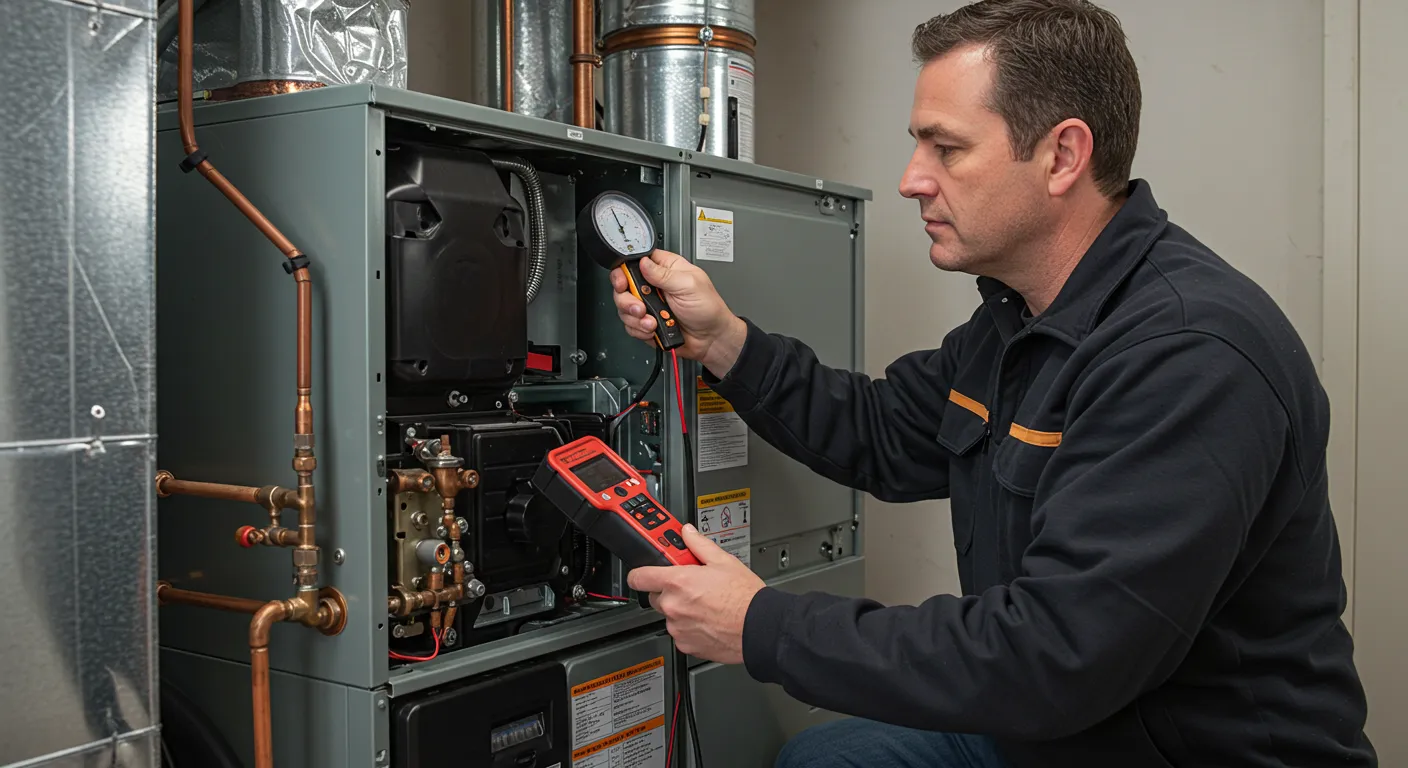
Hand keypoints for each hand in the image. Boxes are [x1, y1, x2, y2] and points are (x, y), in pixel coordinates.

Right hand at [611, 250, 747, 376]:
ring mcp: (649, 305)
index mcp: (666, 270)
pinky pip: (631, 325)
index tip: (624, 280)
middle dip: (627, 298)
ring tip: (652, 321)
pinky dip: (640, 329)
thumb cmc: (708, 309)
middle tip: (640, 306)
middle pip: (624, 285)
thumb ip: (664, 273)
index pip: (637, 261)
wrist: (711, 339)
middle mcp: (654, 286)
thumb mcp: (689, 285)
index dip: (625, 268)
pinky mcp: (646, 322)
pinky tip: (654, 329)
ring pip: (624, 307)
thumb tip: (644, 262)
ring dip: (635, 317)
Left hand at [627, 524, 764, 663]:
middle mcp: (673, 606)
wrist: (760, 627)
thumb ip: (699, 545)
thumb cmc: (746, 597)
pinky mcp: (686, 645)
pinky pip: (680, 632)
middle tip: (692, 587)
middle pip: (656, 595)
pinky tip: (708, 620)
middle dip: (670, 590)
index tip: (645, 571)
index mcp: (678, 582)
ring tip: (706, 605)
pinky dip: (690, 627)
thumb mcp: (724, 561)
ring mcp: (678, 627)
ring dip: (681, 610)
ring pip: (670, 615)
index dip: (641, 572)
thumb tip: (687, 533)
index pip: (639, 577)